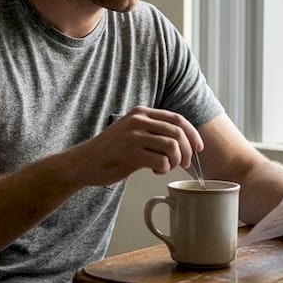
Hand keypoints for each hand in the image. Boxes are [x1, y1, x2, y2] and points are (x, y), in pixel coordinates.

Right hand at [71, 106, 201, 186]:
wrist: (84, 162)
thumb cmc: (110, 150)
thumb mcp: (131, 130)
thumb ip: (152, 129)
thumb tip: (183, 140)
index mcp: (141, 112)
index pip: (177, 118)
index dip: (193, 134)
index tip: (198, 148)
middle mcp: (138, 120)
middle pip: (178, 133)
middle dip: (188, 151)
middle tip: (185, 163)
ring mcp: (134, 136)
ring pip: (173, 146)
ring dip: (176, 161)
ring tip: (167, 166)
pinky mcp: (131, 154)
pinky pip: (162, 161)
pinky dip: (164, 169)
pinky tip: (155, 170)